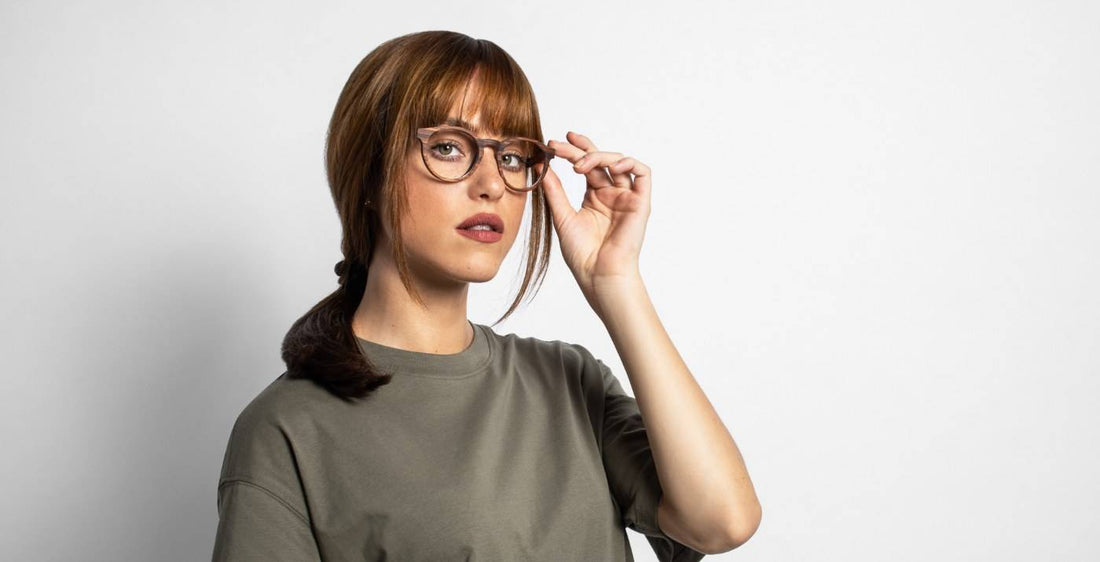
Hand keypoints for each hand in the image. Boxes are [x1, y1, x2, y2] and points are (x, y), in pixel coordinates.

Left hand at [542, 131, 651, 315]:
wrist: (598, 274)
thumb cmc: (582, 254)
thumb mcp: (562, 216)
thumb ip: (554, 190)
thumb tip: (540, 165)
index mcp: (595, 197)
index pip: (586, 165)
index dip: (572, 150)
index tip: (552, 144)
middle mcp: (612, 194)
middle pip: (600, 160)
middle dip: (581, 148)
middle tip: (560, 143)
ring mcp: (627, 197)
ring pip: (619, 162)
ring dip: (598, 156)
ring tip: (578, 165)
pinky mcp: (641, 202)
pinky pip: (643, 173)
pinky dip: (629, 163)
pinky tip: (611, 166)